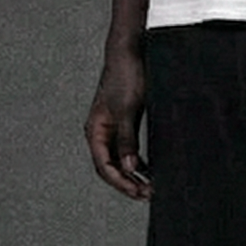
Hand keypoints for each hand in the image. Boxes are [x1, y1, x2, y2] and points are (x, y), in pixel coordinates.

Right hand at [84, 53, 151, 199]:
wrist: (130, 51)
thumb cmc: (125, 77)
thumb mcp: (128, 109)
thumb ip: (127, 139)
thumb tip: (130, 167)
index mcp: (95, 131)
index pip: (104, 166)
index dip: (121, 182)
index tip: (138, 192)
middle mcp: (101, 132)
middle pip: (111, 166)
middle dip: (128, 182)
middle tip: (148, 194)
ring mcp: (112, 127)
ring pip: (120, 158)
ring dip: (133, 172)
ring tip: (150, 186)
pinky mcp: (125, 121)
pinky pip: (129, 147)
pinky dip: (138, 159)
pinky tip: (150, 167)